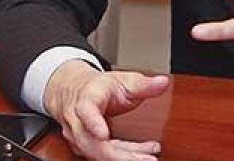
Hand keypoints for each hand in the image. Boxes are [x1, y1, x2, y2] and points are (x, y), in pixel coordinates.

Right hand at [43, 61, 168, 159]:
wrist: (70, 91)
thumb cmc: (96, 86)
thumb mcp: (120, 79)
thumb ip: (142, 84)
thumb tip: (163, 82)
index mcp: (85, 98)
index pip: (85, 111)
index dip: (92, 123)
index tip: (103, 134)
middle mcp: (77, 120)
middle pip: (92, 142)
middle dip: (119, 155)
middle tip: (146, 158)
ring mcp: (78, 136)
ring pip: (98, 152)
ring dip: (126, 157)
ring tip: (150, 156)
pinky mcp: (84, 147)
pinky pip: (104, 155)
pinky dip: (125, 156)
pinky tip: (143, 154)